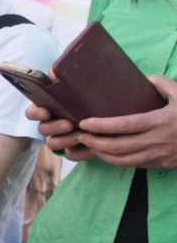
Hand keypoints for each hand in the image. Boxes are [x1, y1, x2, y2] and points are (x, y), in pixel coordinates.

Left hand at [55, 74, 176, 168]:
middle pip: (117, 147)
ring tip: (89, 145)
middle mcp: (158, 141)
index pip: (123, 126)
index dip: (101, 126)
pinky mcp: (162, 164)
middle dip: (94, 142)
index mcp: (161, 121)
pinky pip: (134, 165)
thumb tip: (146, 77)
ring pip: (123, 160)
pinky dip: (117, 160)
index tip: (84, 123)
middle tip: (79, 135)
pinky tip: (107, 153)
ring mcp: (160, 155)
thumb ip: (164, 84)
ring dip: (102, 154)